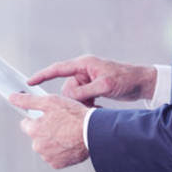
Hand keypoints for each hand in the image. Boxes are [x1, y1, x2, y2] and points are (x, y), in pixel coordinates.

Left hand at [9, 94, 88, 168]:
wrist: (94, 133)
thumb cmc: (73, 115)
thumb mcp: (50, 101)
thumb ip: (28, 101)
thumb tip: (11, 97)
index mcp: (33, 130)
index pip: (26, 123)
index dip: (36, 117)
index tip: (48, 115)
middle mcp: (38, 146)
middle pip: (37, 135)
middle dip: (45, 130)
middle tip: (61, 122)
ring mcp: (48, 157)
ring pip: (46, 146)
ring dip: (53, 140)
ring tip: (68, 132)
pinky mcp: (58, 164)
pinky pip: (55, 155)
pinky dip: (61, 149)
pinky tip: (70, 142)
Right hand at [27, 54, 156, 106]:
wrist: (142, 83)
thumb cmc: (126, 79)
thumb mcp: (105, 85)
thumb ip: (85, 91)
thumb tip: (68, 97)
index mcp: (84, 64)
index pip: (57, 69)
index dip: (42, 75)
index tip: (29, 82)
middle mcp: (84, 70)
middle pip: (66, 87)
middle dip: (74, 99)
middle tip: (89, 103)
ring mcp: (88, 79)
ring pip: (74, 95)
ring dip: (82, 103)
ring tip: (96, 105)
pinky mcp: (93, 87)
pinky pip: (81, 98)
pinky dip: (87, 104)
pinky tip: (98, 107)